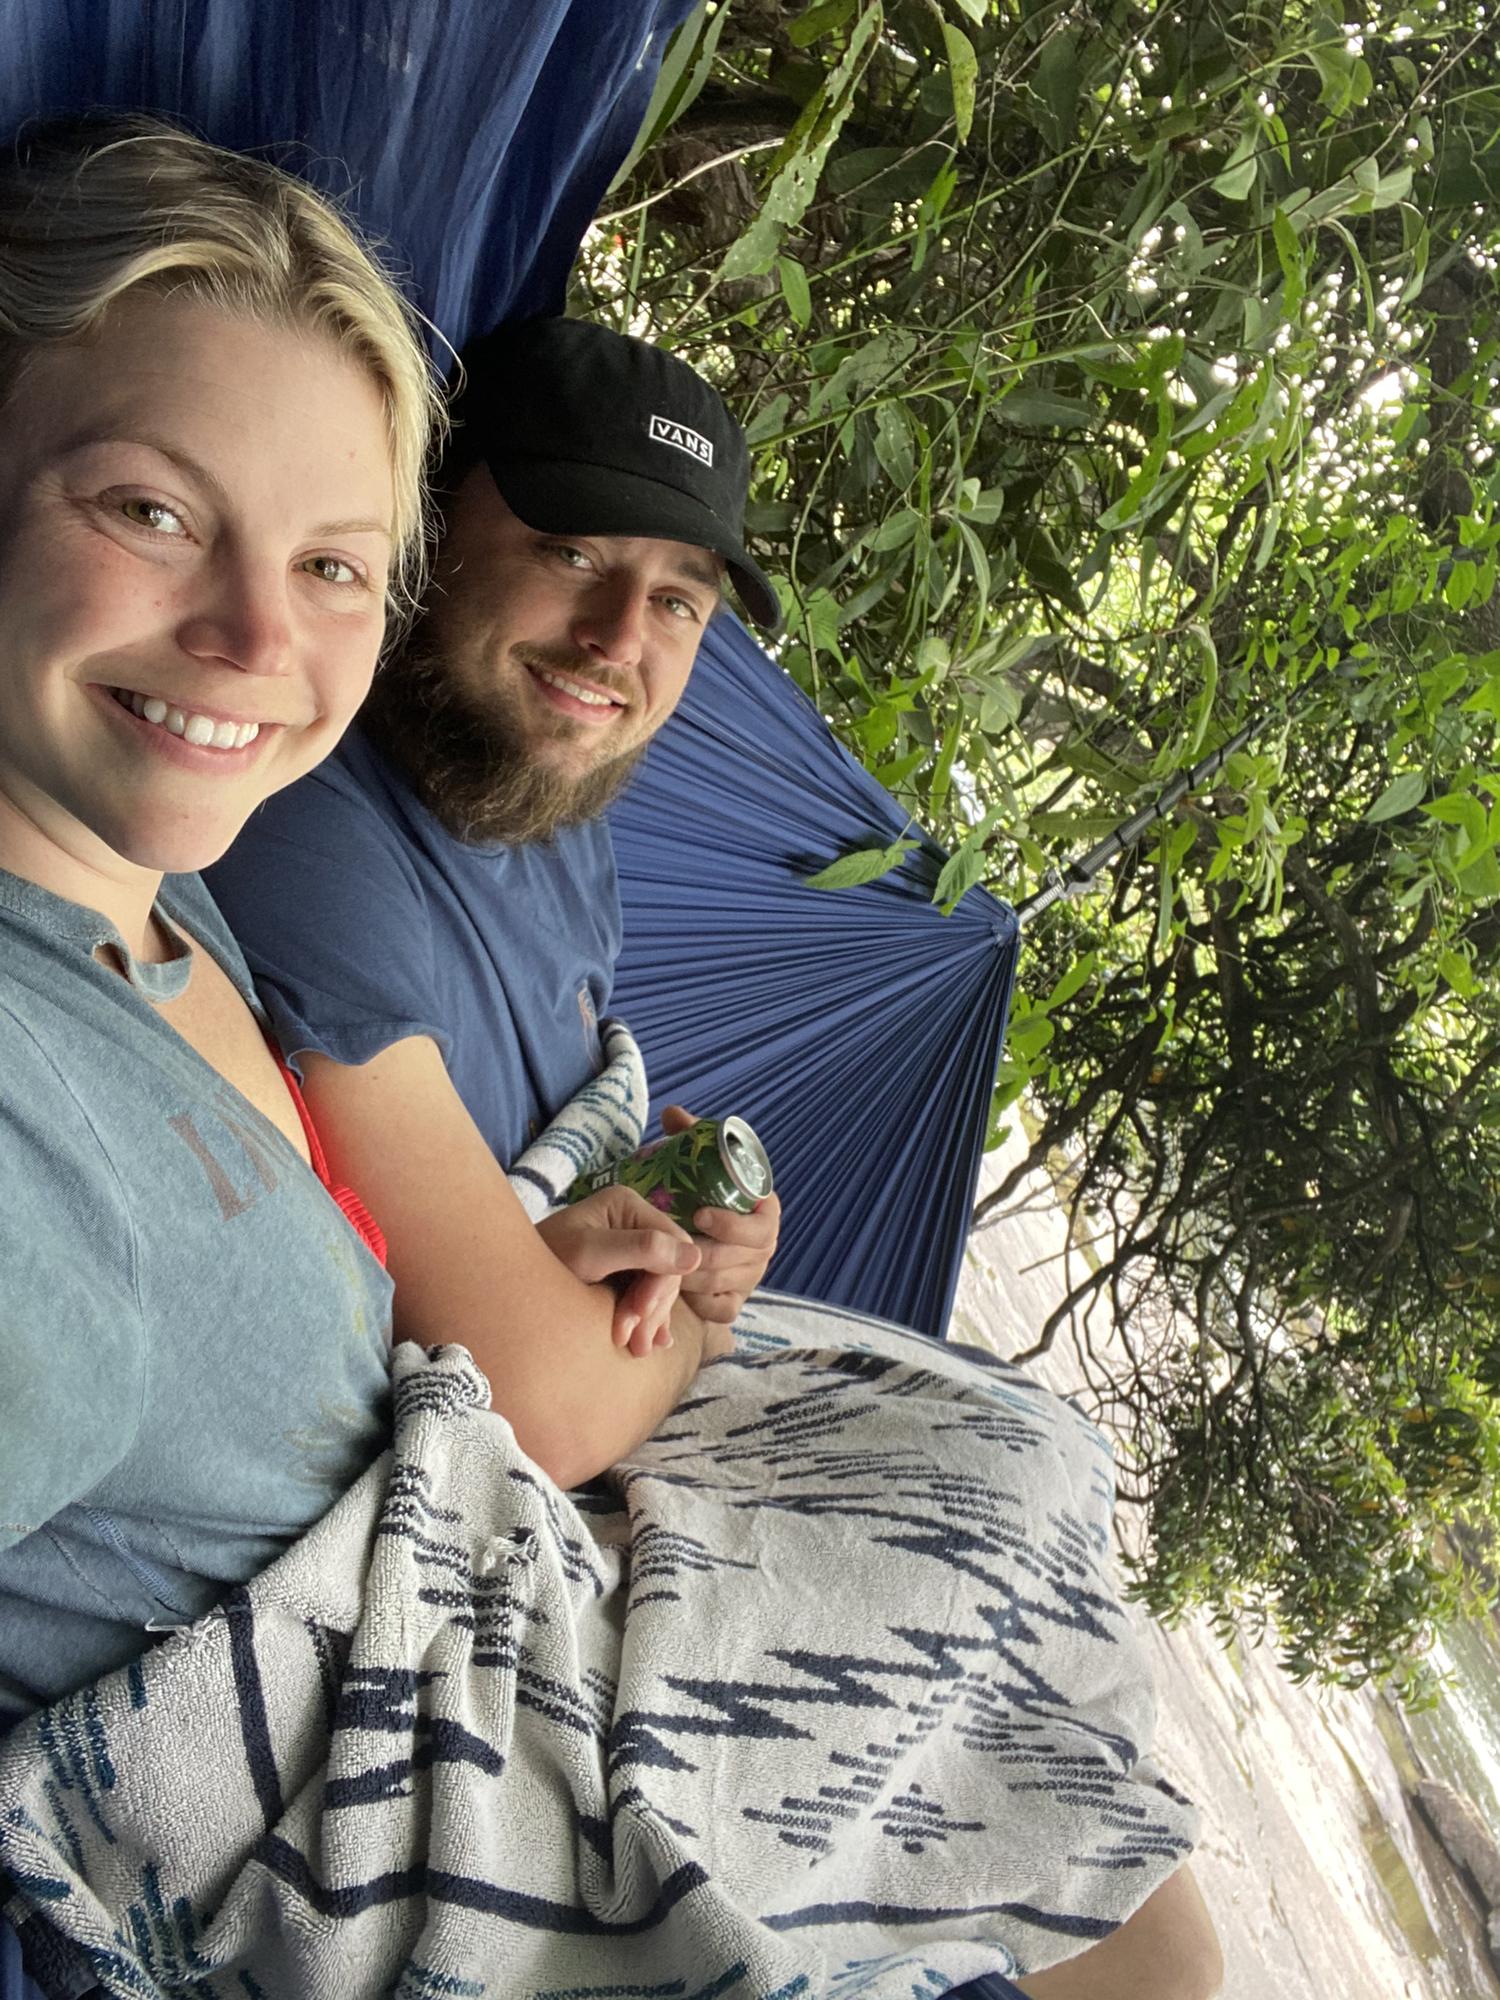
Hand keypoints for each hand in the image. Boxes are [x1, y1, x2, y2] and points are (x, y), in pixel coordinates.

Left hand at [537, 1187, 700, 1356]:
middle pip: (667, 1268)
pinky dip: (651, 1319)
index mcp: (628, 1205)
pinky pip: (649, 1294)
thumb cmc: (542, 1260)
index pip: (671, 1244)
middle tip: (633, 1342)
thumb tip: (695, 1256)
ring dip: (651, 1319)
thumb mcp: (588, 1254)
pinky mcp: (622, 1272)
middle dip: (652, 1307)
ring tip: (636, 1349)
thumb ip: (640, 1249)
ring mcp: (629, 1247)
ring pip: (660, 1286)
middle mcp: (633, 1222)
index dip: (662, 1283)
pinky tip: (653, 1341)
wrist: (506, 1282)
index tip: (640, 1315)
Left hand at [660, 1105, 780, 1324]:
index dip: (731, 1224)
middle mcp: (764, 1247)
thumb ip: (689, 1136)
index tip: (698, 1214)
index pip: (759, 1226)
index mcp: (765, 1212)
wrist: (693, 1228)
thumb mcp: (694, 1160)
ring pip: (723, 1285)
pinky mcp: (733, 1302)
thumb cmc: (697, 1189)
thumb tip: (674, 1115)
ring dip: (690, 1276)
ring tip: (658, 1263)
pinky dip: (696, 1302)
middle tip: (667, 1246)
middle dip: (702, 1254)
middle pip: (739, 1260)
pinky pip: (720, 1310)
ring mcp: (751, 1277)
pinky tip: (669, 1287)